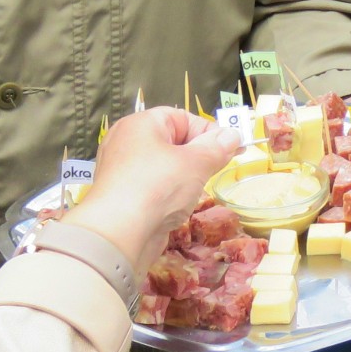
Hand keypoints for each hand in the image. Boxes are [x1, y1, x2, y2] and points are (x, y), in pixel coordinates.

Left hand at [67, 108, 238, 273]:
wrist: (118, 233)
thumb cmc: (158, 187)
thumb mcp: (196, 163)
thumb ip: (217, 147)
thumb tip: (232, 134)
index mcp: (141, 124)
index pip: (183, 118)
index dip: (209, 132)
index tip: (231, 149)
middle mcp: (127, 141)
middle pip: (172, 141)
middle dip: (198, 156)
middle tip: (216, 169)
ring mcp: (121, 170)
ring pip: (163, 166)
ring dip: (184, 177)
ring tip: (196, 190)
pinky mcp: (121, 195)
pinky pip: (151, 186)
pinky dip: (167, 193)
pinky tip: (176, 207)